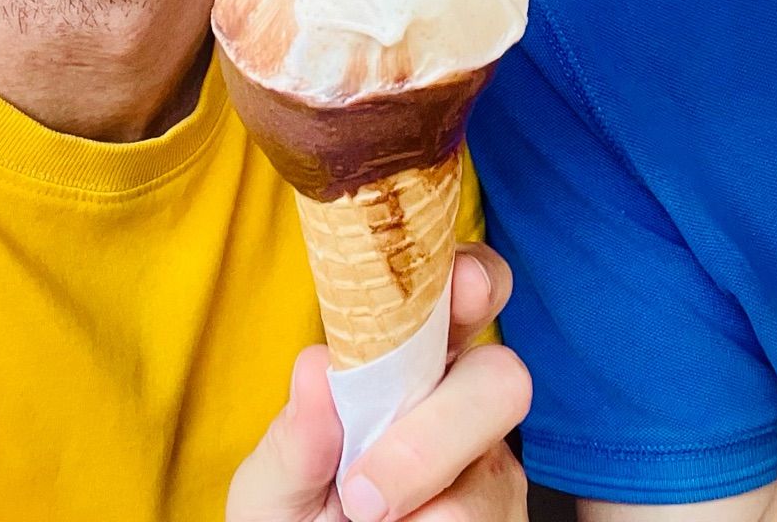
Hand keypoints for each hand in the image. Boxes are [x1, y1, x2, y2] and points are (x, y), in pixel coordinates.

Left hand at [228, 243, 530, 521]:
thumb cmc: (291, 521)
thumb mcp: (273, 487)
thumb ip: (295, 438)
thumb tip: (316, 367)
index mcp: (410, 360)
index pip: (462, 292)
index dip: (473, 279)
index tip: (462, 288)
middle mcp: (464, 402)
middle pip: (501, 379)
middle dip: (432, 438)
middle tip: (362, 495)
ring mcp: (490, 466)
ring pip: (490, 474)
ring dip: (421, 510)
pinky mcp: (504, 520)